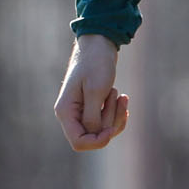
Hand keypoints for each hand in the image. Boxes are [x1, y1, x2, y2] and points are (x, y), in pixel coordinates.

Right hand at [54, 33, 128, 150]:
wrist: (99, 45)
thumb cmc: (95, 64)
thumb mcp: (95, 91)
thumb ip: (93, 117)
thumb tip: (95, 135)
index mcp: (65, 111)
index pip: (79, 142)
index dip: (97, 141)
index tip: (111, 128)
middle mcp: (71, 115)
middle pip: (94, 136)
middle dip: (111, 120)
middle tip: (115, 95)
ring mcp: (82, 112)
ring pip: (103, 130)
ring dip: (116, 114)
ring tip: (119, 93)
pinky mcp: (93, 108)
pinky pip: (108, 122)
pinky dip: (118, 113)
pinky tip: (123, 99)